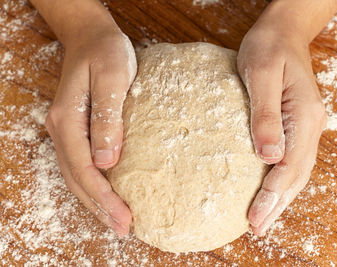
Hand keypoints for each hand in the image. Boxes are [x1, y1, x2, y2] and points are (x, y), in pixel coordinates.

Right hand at [45, 24, 136, 235]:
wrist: (92, 37)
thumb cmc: (105, 53)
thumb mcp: (112, 78)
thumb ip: (107, 118)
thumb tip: (107, 162)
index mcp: (68, 120)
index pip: (85, 170)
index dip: (103, 198)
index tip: (125, 219)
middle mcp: (62, 130)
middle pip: (77, 179)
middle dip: (99, 208)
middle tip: (124, 230)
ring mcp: (67, 131)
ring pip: (77, 176)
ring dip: (96, 202)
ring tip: (116, 222)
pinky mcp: (78, 130)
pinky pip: (82, 165)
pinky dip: (94, 186)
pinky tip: (107, 195)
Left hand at [237, 25, 326, 235]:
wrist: (282, 32)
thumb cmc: (269, 47)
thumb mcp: (261, 74)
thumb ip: (265, 115)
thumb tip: (268, 157)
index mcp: (304, 115)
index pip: (290, 165)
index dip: (273, 194)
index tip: (255, 217)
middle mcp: (310, 125)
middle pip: (297, 174)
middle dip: (278, 204)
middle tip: (258, 229)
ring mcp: (305, 126)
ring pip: (296, 170)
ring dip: (281, 197)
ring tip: (263, 219)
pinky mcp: (296, 124)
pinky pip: (292, 159)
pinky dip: (281, 180)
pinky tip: (269, 190)